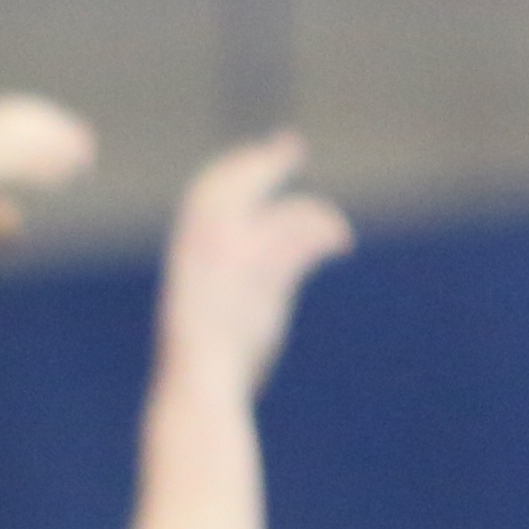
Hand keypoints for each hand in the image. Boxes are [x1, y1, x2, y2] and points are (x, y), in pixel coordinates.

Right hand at [152, 134, 354, 406]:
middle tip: (291, 146)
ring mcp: (234, 253)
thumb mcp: (209, 305)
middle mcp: (205, 240)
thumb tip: (278, 266)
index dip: (235, 167)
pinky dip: (326, 236)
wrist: (199, 382)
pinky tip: (341, 243)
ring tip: (337, 228)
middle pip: (241, 180)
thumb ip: (234, 274)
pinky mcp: (264, 271)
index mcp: (186, 247)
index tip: (258, 154)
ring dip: (315, 213)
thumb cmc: (206, 358)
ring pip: (284, 211)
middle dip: (268, 162)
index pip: (208, 189)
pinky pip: (303, 238)